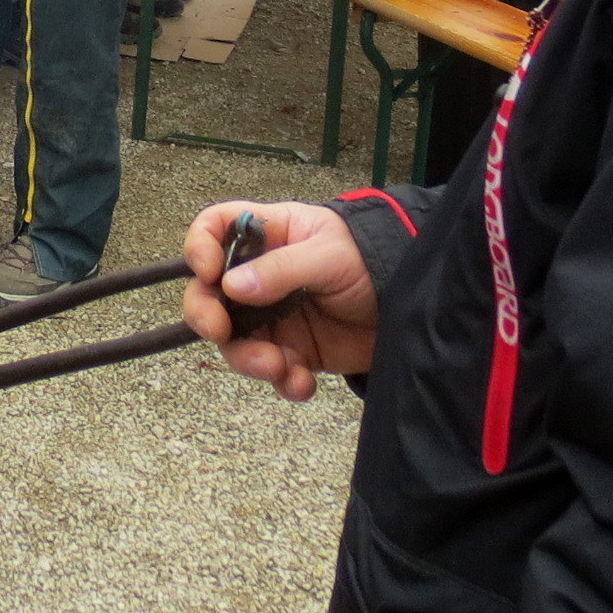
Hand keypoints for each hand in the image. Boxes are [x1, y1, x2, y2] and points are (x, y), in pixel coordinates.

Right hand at [184, 200, 379, 400]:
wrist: (412, 303)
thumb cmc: (369, 259)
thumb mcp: (329, 255)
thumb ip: (282, 270)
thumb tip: (231, 287)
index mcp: (267, 236)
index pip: (214, 229)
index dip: (200, 247)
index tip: (208, 272)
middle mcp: (260, 276)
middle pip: (209, 293)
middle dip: (206, 316)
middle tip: (220, 333)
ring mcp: (273, 316)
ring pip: (235, 341)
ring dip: (249, 359)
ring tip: (279, 367)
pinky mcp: (293, 349)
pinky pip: (271, 370)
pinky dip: (282, 382)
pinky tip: (302, 382)